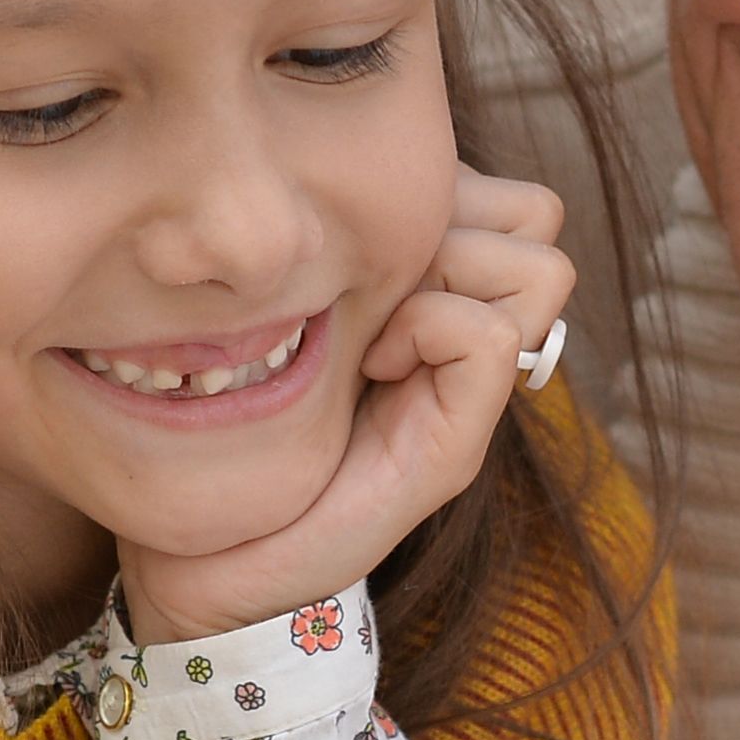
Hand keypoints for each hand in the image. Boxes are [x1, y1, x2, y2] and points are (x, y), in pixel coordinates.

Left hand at [112, 167, 571, 643]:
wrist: (203, 565)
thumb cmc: (226, 434)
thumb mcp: (284, 310)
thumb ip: (335, 251)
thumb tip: (363, 173)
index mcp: (430, 297)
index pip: (507, 197)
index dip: (442, 195)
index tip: (360, 247)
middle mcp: (465, 339)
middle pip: (535, 217)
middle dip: (456, 225)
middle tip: (377, 282)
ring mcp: (470, 394)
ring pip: (536, 267)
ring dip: (447, 277)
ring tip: (372, 330)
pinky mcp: (454, 449)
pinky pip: (484, 333)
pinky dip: (426, 331)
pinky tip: (369, 367)